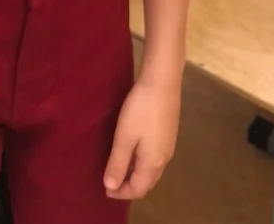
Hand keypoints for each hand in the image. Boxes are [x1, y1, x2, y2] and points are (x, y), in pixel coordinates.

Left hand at [104, 73, 180, 201]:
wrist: (162, 82)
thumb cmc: (141, 110)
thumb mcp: (124, 137)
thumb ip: (118, 163)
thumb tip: (111, 186)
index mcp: (153, 163)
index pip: (138, 189)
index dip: (122, 193)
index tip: (105, 189)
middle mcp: (164, 159)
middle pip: (147, 182)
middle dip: (130, 186)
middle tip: (111, 181)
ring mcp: (168, 145)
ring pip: (152, 170)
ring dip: (136, 174)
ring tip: (119, 168)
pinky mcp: (168, 133)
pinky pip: (155, 158)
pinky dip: (142, 163)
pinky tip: (133, 151)